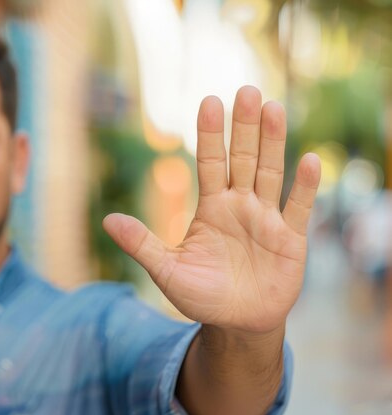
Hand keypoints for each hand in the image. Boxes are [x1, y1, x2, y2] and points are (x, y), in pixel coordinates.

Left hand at [103, 86, 320, 333]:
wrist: (237, 323)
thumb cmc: (201, 295)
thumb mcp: (167, 270)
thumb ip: (142, 244)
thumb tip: (106, 220)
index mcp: (211, 208)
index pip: (210, 163)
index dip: (210, 134)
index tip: (209, 101)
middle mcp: (240, 205)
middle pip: (242, 158)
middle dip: (244, 127)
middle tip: (246, 90)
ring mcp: (266, 219)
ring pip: (270, 173)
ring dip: (273, 142)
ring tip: (273, 107)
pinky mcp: (291, 239)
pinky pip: (299, 208)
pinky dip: (305, 186)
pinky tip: (310, 159)